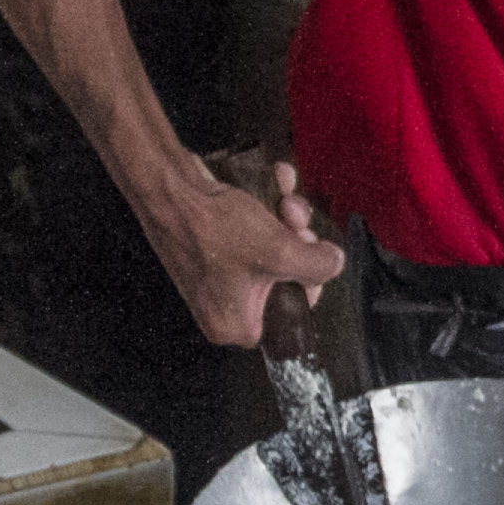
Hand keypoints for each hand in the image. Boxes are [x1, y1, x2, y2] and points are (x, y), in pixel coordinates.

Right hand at [149, 159, 347, 347]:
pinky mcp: (211, 245)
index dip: (307, 282)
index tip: (311, 256)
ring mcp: (215, 274)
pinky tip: (276, 180)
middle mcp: (222, 306)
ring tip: (284, 196)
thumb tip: (333, 263)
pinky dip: (265, 206)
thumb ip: (318, 266)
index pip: (288, 316)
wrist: (169, 187)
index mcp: (234, 324)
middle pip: (281, 277)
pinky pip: (250, 231)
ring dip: (285, 217)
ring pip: (270, 248)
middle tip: (295, 218)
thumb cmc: (212, 228)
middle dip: (296, 240)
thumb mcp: (280, 252)